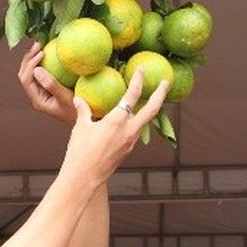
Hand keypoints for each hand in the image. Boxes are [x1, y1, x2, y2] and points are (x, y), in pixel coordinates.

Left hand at [18, 42, 75, 125]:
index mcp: (38, 100)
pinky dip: (42, 62)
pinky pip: (41, 73)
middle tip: (38, 45)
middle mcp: (37, 96)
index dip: (30, 64)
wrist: (85, 119)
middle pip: (24, 75)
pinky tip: (49, 53)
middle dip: (28, 59)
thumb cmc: (77, 111)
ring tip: (41, 45)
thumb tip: (36, 70)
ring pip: (30, 73)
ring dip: (33, 59)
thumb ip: (51, 85)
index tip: (42, 53)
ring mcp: (41, 92)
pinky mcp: (48, 88)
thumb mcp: (66, 98)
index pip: (26, 80)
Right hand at [62, 67, 168, 186]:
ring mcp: (131, 142)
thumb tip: (80, 99)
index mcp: (117, 120)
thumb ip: (83, 111)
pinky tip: (129, 120)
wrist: (84, 178)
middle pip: (152, 109)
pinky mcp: (128, 150)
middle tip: (165, 82)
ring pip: (145, 121)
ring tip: (150, 99)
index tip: (140, 68)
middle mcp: (129, 130)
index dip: (137, 79)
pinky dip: (136, 122)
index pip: (132, 94)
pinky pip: (136, 131)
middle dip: (160, 94)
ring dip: (149, 108)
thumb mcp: (80, 128)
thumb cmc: (80, 152)